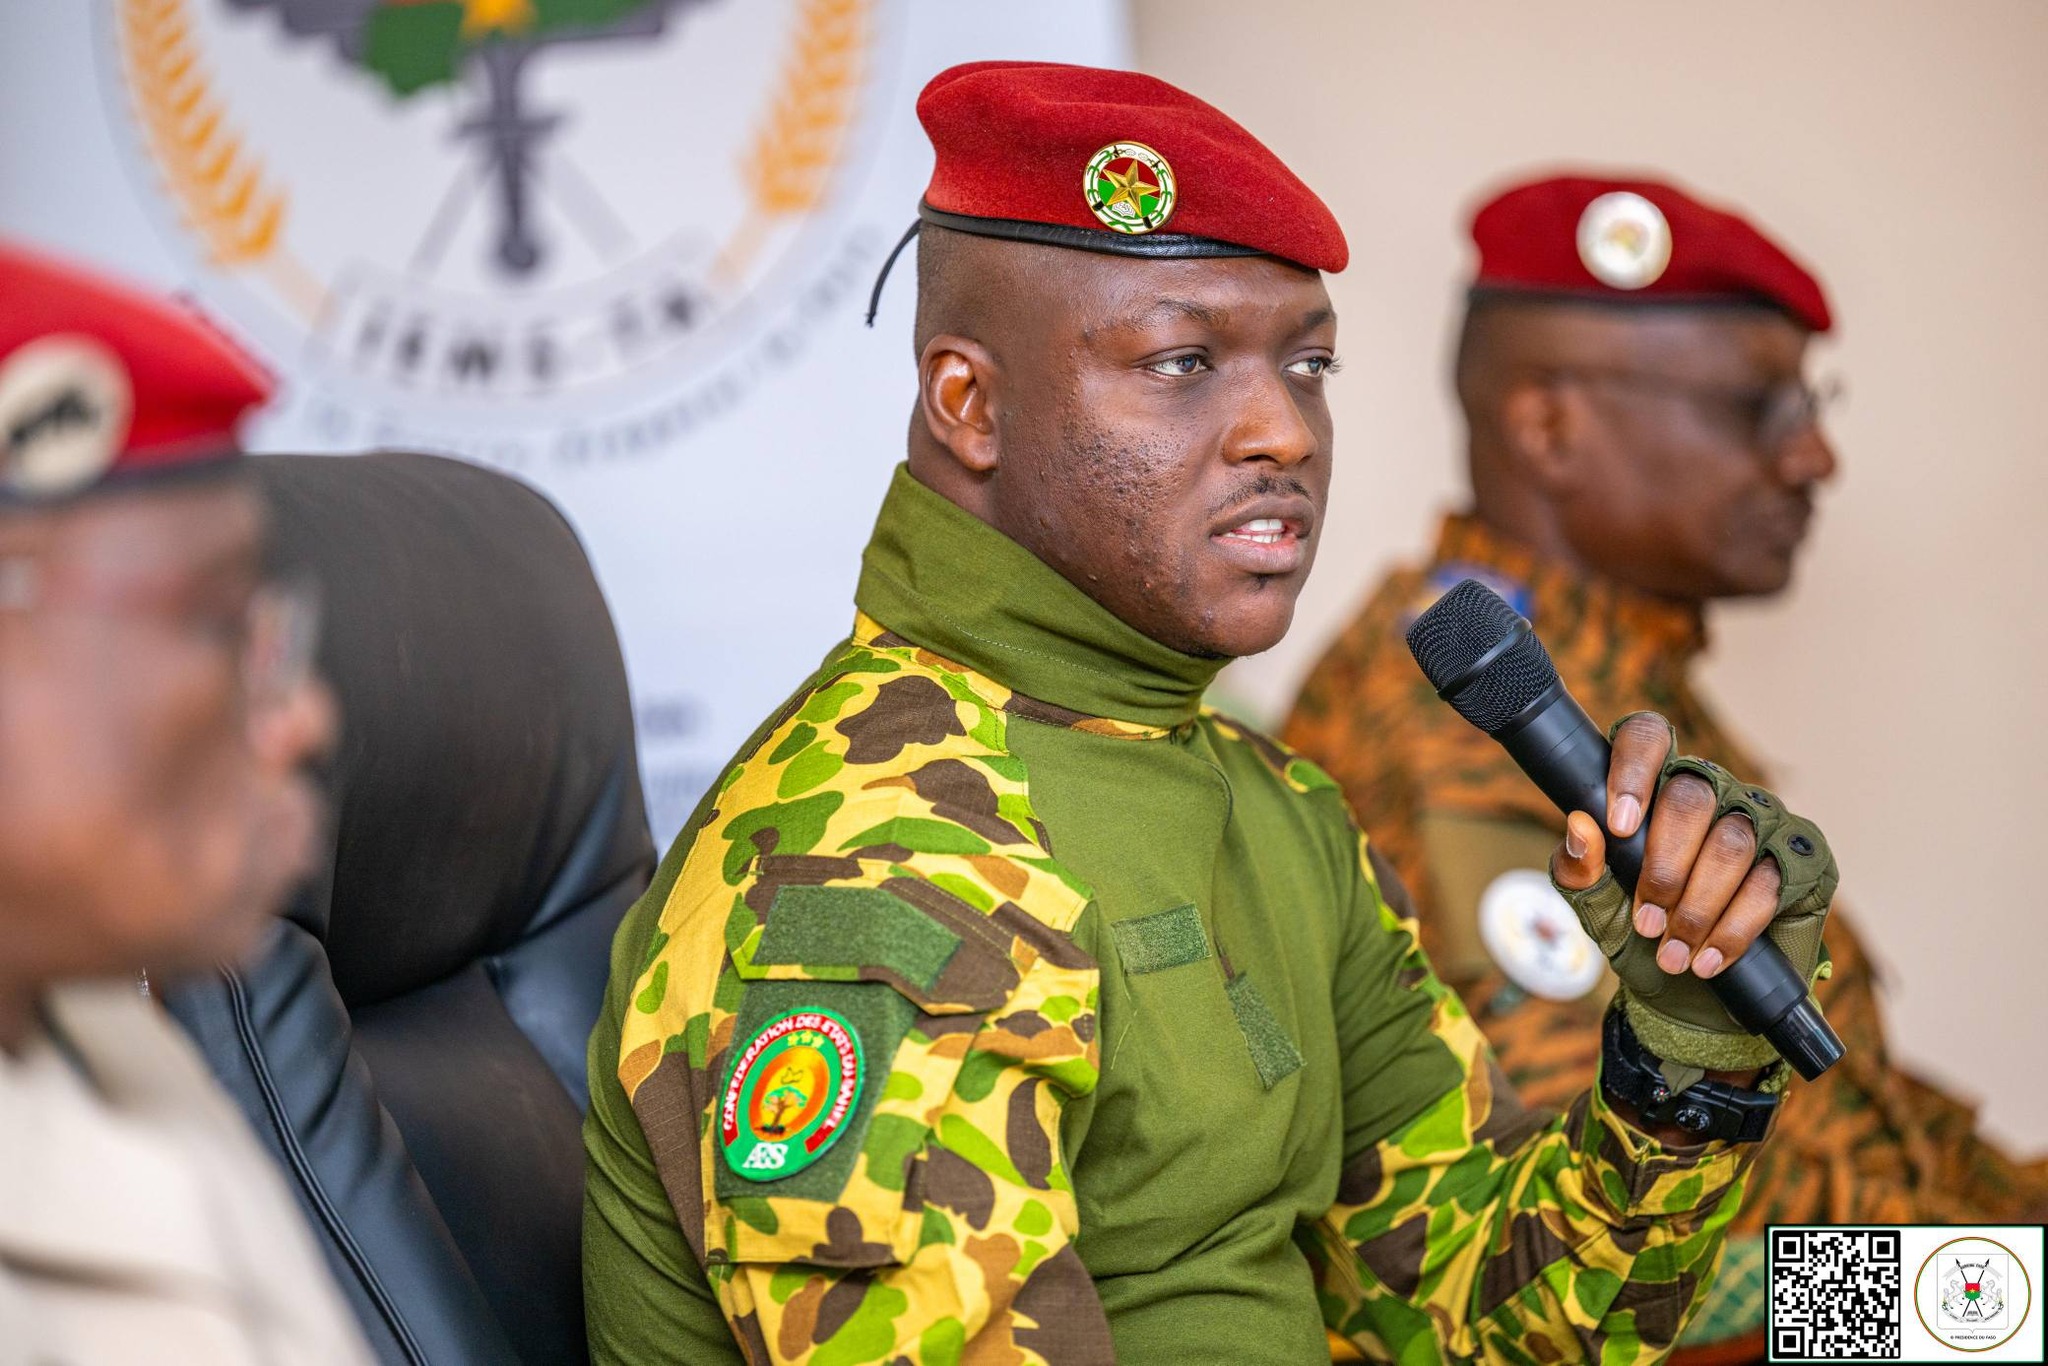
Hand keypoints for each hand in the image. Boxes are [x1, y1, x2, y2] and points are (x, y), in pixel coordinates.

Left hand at [1552, 713, 1781, 982]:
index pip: (1649, 739)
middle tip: (1647, 921)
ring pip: (1730, 843)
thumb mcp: (1598, 908)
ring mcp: (1763, 821)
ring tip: (1673, 952)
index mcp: (1657, 789)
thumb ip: (1580, 868)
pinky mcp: (1804, 858)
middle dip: (1664, 868)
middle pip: (1690, 798)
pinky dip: (1732, 928)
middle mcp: (1714, 792)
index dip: (1634, 771)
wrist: (1691, 1002)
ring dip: (1697, 907)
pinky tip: (1708, 959)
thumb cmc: (1642, 938)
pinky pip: (1768, 883)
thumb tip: (1580, 826)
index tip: (1619, 826)